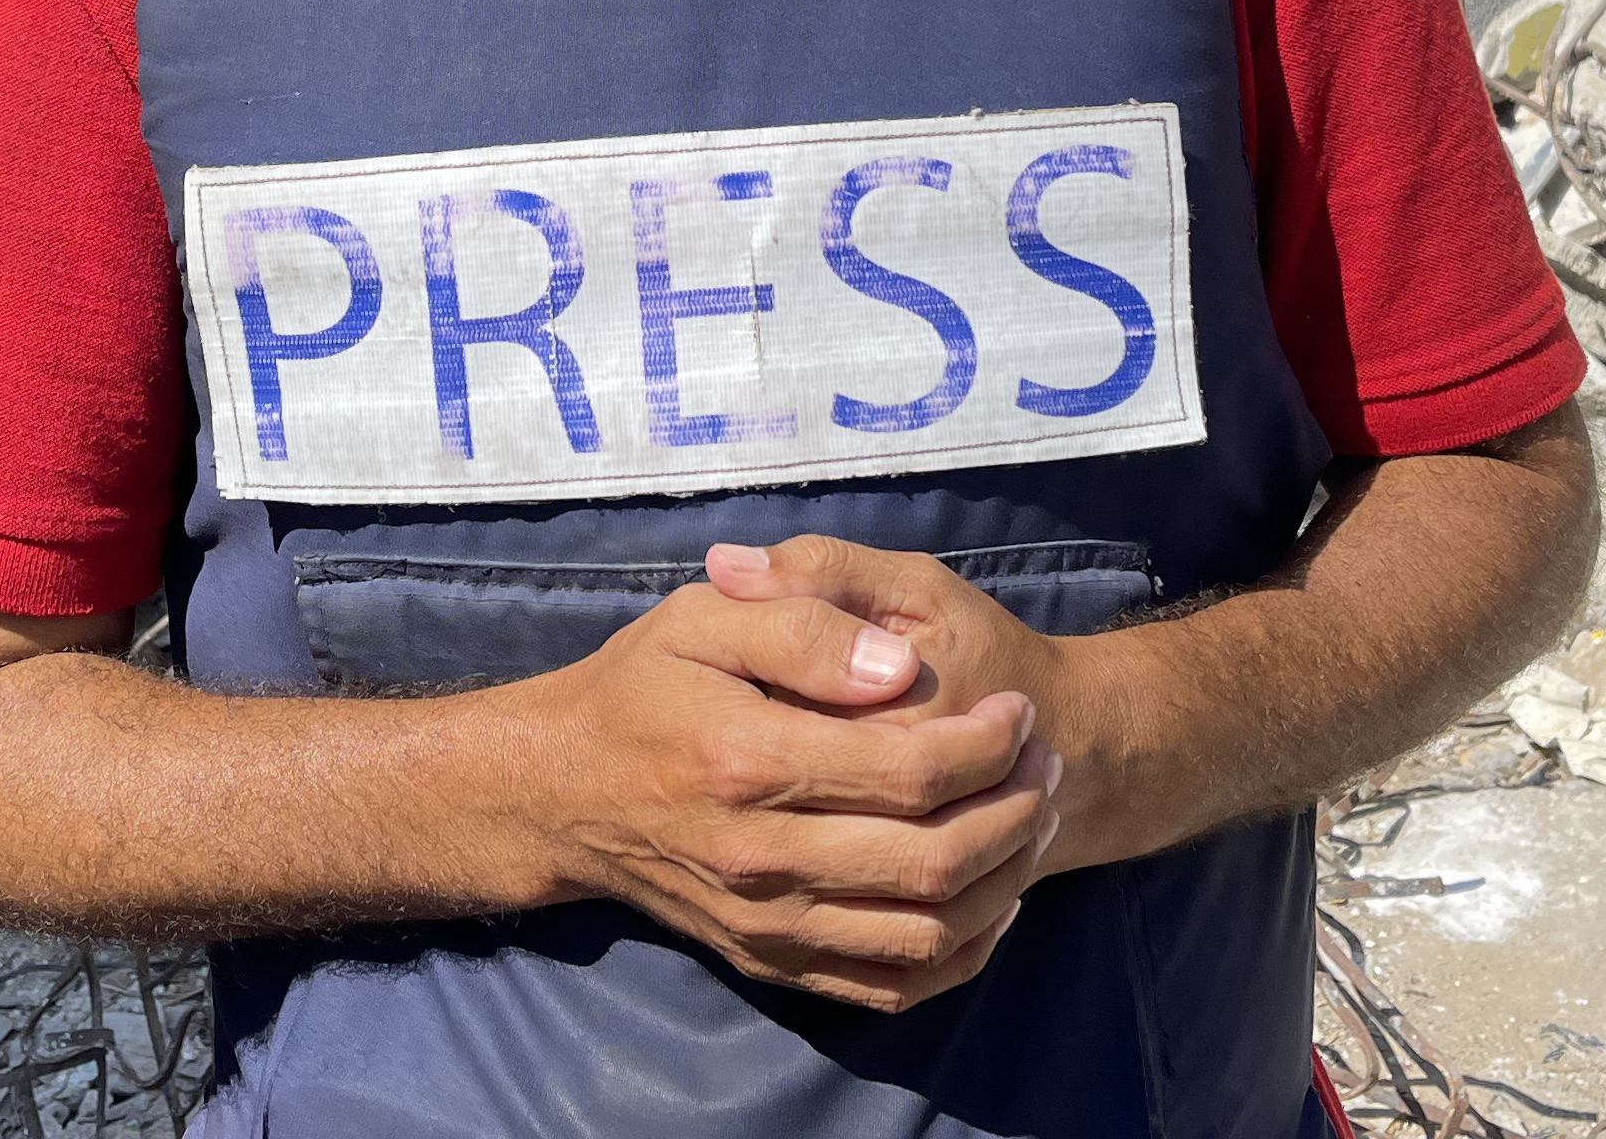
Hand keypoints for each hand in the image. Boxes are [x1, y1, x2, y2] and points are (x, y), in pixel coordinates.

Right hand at [501, 578, 1065, 1011]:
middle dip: (1017, 808)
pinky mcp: (770, 961)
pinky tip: (990, 899)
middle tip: (1045, 763)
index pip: (912, 770)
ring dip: (1004, 879)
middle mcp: (760, 856)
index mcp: (747, 760)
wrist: (560, 793)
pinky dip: (961, 953)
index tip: (1018, 709)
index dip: (989, 742)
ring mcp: (766, 922)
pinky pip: (891, 985)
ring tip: (1032, 820)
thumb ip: (802, 627)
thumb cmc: (639, 689)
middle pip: (934, 859)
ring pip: (926, 932)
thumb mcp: (702, 619)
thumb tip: (897, 669)